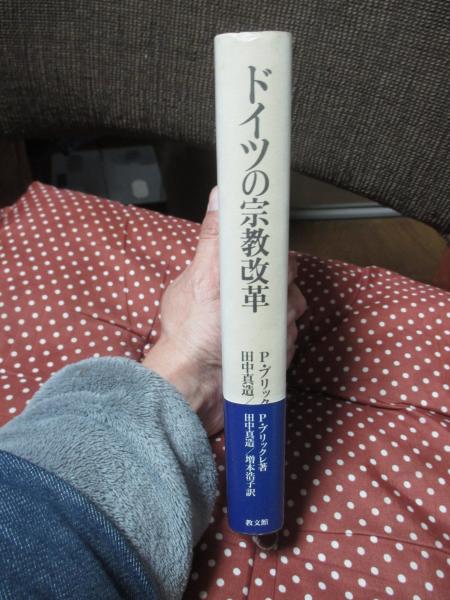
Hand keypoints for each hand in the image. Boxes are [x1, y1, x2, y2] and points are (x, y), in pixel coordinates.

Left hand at [143, 187, 306, 435]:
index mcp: (226, 273)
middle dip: (283, 293)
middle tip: (264, 306)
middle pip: (285, 279)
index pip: (265, 251)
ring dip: (282, 322)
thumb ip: (215, 238)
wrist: (196, 389)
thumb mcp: (204, 278)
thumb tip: (221, 194)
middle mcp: (242, 294)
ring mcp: (256, 321)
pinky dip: (282, 344)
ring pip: (292, 309)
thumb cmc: (192, 335)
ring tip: (258, 334)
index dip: (276, 256)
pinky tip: (263, 351)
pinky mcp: (266, 346)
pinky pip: (290, 337)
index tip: (278, 265)